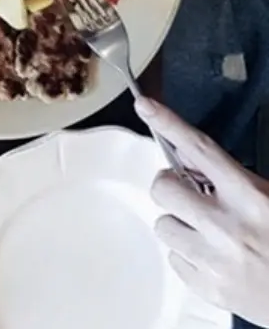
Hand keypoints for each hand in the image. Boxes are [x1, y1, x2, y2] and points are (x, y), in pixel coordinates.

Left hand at [138, 98, 268, 325]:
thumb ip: (230, 176)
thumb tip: (186, 156)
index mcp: (249, 197)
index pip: (200, 149)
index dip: (169, 124)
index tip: (144, 105)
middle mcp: (228, 226)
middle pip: (163, 188)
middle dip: (173, 188)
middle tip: (191, 195)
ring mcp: (216, 260)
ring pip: (163, 224)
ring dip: (180, 225)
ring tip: (208, 233)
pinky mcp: (209, 288)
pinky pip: (173, 258)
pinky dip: (188, 256)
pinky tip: (213, 258)